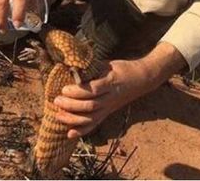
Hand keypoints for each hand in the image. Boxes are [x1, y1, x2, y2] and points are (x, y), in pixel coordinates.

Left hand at [51, 43, 185, 137]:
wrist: (143, 79)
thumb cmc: (122, 69)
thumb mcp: (109, 64)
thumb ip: (92, 68)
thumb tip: (71, 67)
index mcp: (111, 83)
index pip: (93, 90)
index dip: (78, 91)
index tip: (64, 88)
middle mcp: (110, 98)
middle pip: (90, 106)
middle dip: (71, 105)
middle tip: (57, 100)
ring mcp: (109, 107)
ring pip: (92, 118)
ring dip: (73, 119)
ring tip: (58, 115)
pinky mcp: (108, 113)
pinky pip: (95, 124)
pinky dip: (82, 130)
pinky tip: (69, 134)